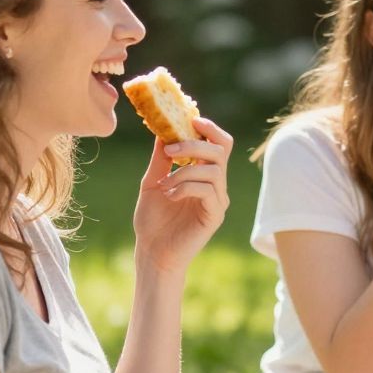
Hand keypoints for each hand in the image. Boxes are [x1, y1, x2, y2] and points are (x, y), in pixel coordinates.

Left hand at [133, 115, 234, 275]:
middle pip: (220, 151)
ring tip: (164, 185)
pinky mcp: (215, 215)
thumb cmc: (152, 221)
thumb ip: (160, 159)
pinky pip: (207, 190)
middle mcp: (216, 185)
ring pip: (213, 170)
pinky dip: (185, 187)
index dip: (209, 129)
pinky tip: (169, 196)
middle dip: (195, 144)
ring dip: (184, 171)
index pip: (218, 144)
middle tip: (170, 148)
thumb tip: (161, 130)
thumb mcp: (152, 182)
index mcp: (204, 175)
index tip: (190, 120)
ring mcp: (218, 200)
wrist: (152, 252)